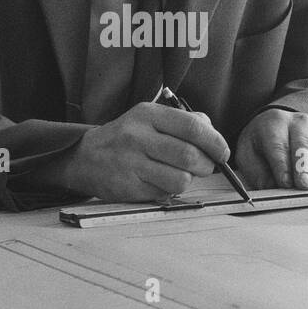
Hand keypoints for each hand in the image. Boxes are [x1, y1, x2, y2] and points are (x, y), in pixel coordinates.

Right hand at [48, 102, 231, 201]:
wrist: (85, 157)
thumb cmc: (126, 137)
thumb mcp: (150, 118)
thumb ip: (183, 121)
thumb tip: (212, 133)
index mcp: (148, 114)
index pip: (192, 127)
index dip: (215, 142)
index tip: (222, 153)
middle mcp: (138, 136)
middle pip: (190, 156)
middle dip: (205, 166)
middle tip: (203, 167)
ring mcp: (131, 163)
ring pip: (180, 180)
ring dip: (187, 181)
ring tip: (178, 175)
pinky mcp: (128, 186)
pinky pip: (164, 194)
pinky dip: (169, 191)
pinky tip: (159, 181)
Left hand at [234, 108, 307, 190]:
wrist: (274, 126)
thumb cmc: (260, 144)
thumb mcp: (248, 153)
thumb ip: (257, 171)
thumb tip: (270, 188)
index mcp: (274, 124)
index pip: (278, 145)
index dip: (281, 165)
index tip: (284, 183)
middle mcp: (298, 124)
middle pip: (303, 145)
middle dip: (305, 166)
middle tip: (304, 185)